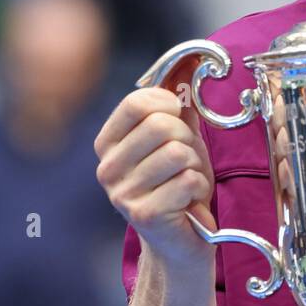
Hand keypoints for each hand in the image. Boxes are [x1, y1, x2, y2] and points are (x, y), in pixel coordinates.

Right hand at [94, 60, 216, 268]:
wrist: (181, 243)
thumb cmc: (179, 186)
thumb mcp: (179, 140)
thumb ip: (179, 105)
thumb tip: (192, 62)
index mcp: (107, 144)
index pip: (136, 102)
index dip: (168, 104)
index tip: (179, 120)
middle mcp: (106, 168)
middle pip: (162, 126)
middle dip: (188, 141)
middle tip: (187, 162)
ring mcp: (121, 193)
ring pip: (179, 153)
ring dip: (196, 167)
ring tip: (187, 183)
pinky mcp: (142, 215)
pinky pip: (189, 180)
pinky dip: (199, 189)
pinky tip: (188, 203)